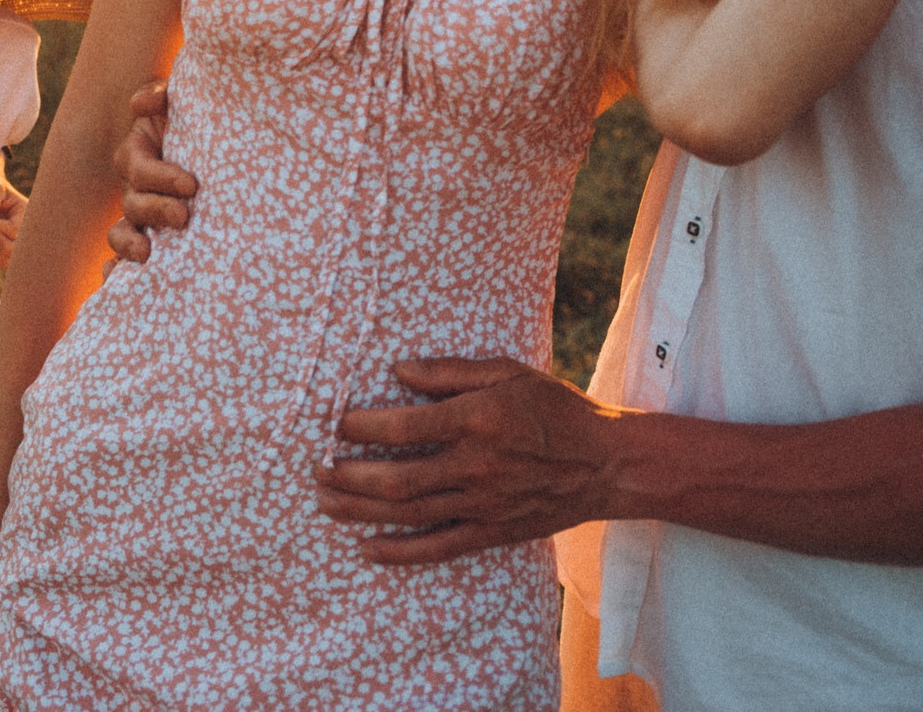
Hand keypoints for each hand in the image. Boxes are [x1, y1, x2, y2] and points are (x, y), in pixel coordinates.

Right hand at [104, 79, 197, 263]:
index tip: (192, 186)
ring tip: (148, 253)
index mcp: (139, 153)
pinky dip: (113, 271)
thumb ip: (163, 98)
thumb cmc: (200, 124)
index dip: (161, 177)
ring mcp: (139, 217)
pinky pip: (121, 260)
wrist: (222, 149)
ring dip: (130, 243)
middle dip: (157, 210)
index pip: (140, 168)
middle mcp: (135, 187)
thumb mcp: (183, 106)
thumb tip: (139, 105)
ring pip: (122, 233)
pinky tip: (112, 280)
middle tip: (184, 216)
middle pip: (134, 203)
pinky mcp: (148, 239)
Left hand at [316, 358, 619, 564]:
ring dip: (359, 510)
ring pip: (407, 514)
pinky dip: (398, 551)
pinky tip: (366, 547)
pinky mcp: (490, 532)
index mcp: (476, 420)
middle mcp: (475, 466)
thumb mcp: (508, 372)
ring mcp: (482, 505)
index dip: (361, 427)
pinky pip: (436, 548)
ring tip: (324, 501)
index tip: (336, 423)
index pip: (402, 427)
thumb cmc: (555, 408)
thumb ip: (450, 372)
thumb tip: (398, 371)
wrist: (606, 463)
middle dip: (348, 476)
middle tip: (316, 468)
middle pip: (395, 480)